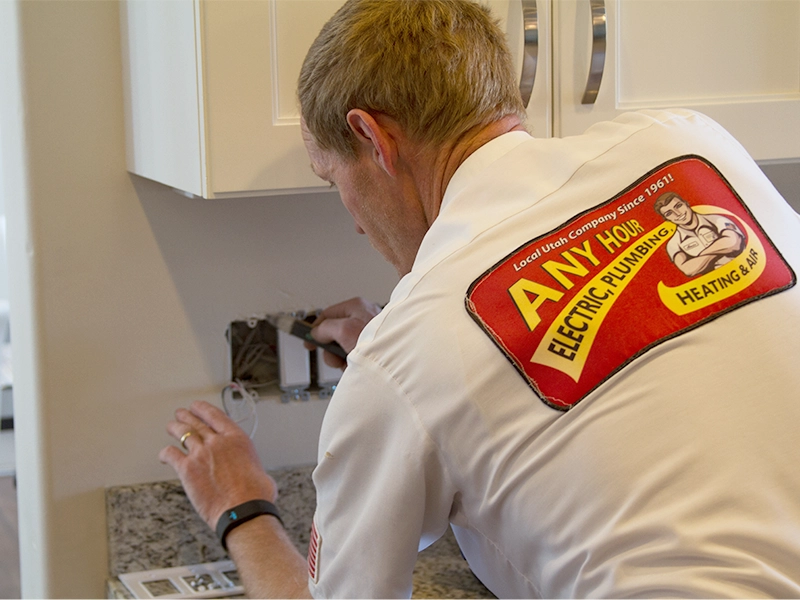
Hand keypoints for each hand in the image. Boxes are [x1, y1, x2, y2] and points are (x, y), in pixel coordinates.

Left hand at [159, 401, 276, 529]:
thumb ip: (248, 463)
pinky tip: (164, 455)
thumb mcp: (258, 468)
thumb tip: (249, 471)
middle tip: (181, 414)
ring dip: (174, 428)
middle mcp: (218, 442)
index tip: (197, 406)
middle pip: (197, 422)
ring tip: (171, 426)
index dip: (203, 409)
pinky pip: (171, 454)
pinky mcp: (187, 469)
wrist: (243, 509)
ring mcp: (201, 453)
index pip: (216, 416)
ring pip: (182, 433)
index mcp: (237, 438)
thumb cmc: (255, 494)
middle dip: (186, 416)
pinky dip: (165, 453)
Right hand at [306, 297, 381, 368]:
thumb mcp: (345, 330)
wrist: (401, 361)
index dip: (314, 327)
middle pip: (333, 333)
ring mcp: (367, 335)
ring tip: (350, 361)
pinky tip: (358, 366)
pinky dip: (351, 363)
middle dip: (331, 348)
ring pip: (342, 347)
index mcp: (356, 307)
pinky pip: (353, 356)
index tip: (305, 337)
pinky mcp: (372, 349)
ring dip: (341, 358)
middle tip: (336, 354)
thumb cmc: (381, 342)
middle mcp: (363, 318)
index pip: (327, 314)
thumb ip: (326, 328)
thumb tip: (316, 332)